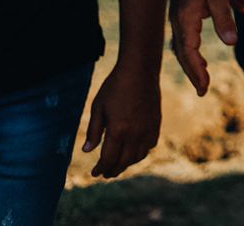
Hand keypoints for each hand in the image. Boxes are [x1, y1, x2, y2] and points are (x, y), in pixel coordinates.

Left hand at [82, 59, 160, 177]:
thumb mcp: (98, 108)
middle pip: (124, 162)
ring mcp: (148, 129)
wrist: (140, 71)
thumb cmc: (115, 87)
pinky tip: (134, 151)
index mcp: (118, 131)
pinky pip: (150, 146)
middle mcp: (135, 134)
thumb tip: (87, 151)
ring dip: (127, 163)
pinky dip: (141, 152)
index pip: (108, 159)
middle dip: (113, 170)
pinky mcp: (156, 124)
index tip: (94, 173)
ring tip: (118, 164)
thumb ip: (94, 131)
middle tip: (105, 173)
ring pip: (138, 156)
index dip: (100, 169)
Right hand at [169, 0, 236, 94]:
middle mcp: (178, 21)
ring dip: (192, 64)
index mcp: (185, 18)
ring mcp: (178, 18)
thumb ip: (225, 19)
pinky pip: (184, 40)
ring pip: (182, 48)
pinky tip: (199, 60)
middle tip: (203, 91)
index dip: (196, 70)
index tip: (204, 87)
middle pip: (183, 53)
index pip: (189, 51)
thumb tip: (232, 43)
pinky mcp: (182, 15)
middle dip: (193, 73)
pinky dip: (191, 53)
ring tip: (203, 80)